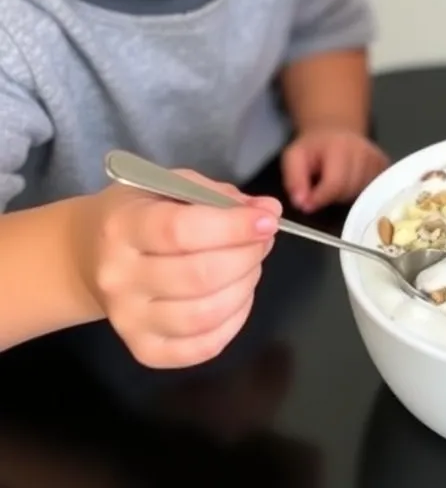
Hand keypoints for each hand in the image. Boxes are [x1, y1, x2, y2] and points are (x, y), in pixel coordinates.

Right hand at [72, 175, 280, 368]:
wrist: (88, 256)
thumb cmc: (140, 213)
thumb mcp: (172, 185)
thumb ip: (220, 197)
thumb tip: (269, 212)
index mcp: (123, 227)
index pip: (181, 231)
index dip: (233, 227)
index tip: (267, 222)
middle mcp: (119, 277)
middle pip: (198, 276)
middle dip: (247, 256)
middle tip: (263, 241)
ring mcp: (127, 320)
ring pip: (203, 315)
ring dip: (245, 288)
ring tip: (251, 266)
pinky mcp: (142, 349)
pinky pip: (200, 348)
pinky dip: (233, 323)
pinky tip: (239, 297)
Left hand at [281, 127, 388, 211]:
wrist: (336, 131)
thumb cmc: (313, 147)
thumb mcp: (293, 157)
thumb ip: (294, 180)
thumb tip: (302, 203)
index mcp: (341, 147)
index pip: (335, 183)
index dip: (320, 198)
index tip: (307, 205)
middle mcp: (364, 152)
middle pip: (349, 191)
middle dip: (332, 197)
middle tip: (321, 188)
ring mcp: (378, 159)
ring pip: (362, 194)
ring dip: (346, 195)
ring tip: (336, 182)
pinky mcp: (385, 166)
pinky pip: (372, 191)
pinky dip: (359, 192)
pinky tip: (350, 181)